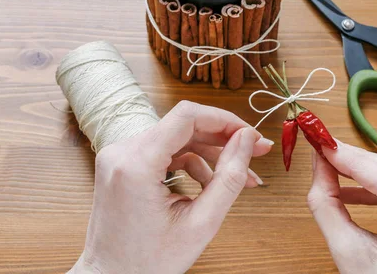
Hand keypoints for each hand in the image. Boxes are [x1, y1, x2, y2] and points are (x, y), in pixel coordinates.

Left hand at [69, 101, 273, 273]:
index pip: (187, 117)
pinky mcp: (123, 164)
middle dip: (224, 138)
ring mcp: (119, 156)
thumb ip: (229, 177)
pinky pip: (165, 151)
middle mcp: (122, 152)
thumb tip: (247, 139)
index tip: (251, 135)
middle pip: (184, 126)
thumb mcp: (200, 224)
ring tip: (240, 177)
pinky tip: (210, 185)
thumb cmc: (148, 263)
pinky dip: (191, 163)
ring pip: (178, 138)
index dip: (225, 120)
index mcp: (136, 164)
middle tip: (257, 152)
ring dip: (211, 154)